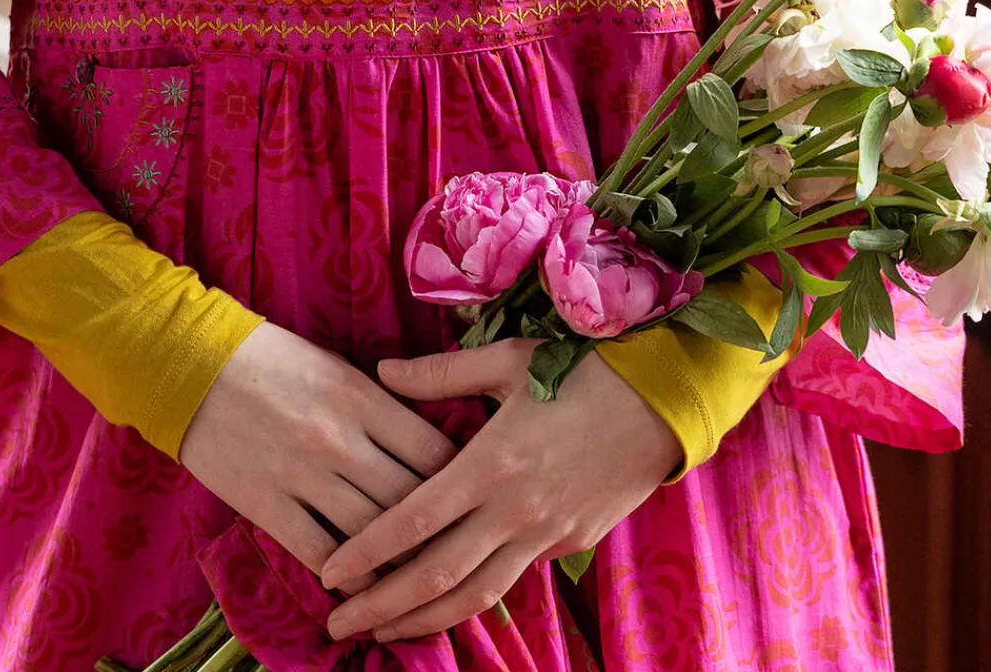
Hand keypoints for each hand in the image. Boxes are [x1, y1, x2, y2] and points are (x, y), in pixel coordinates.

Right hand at [178, 322, 459, 584]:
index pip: (432, 451)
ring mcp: (302, 475)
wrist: (191, 364)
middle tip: (454, 547)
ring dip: (397, 561)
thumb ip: (380, 405)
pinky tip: (362, 588)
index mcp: (362, 397)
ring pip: (371, 535)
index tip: (466, 496)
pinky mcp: (267, 505)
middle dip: (436, 529)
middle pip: (410, 500)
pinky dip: (346, 578)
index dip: (457, 479)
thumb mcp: (336, 366)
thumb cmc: (271, 358)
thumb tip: (425, 444)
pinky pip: (319, 554)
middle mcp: (339, 439)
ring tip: (416, 577)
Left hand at [319, 337, 680, 642]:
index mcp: (492, 463)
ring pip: (477, 595)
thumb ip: (440, 374)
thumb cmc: (582, 369)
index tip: (329, 570)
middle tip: (338, 623)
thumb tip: (384, 370)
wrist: (661, 399)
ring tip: (384, 630)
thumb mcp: (507, 361)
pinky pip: (513, 579)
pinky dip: (474, 598)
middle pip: (437, 577)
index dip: (368, 551)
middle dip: (383, 605)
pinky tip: (447, 601)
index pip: (414, 521)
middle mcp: (515, 510)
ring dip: (425, 620)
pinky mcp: (570, 543)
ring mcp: (546, 534)